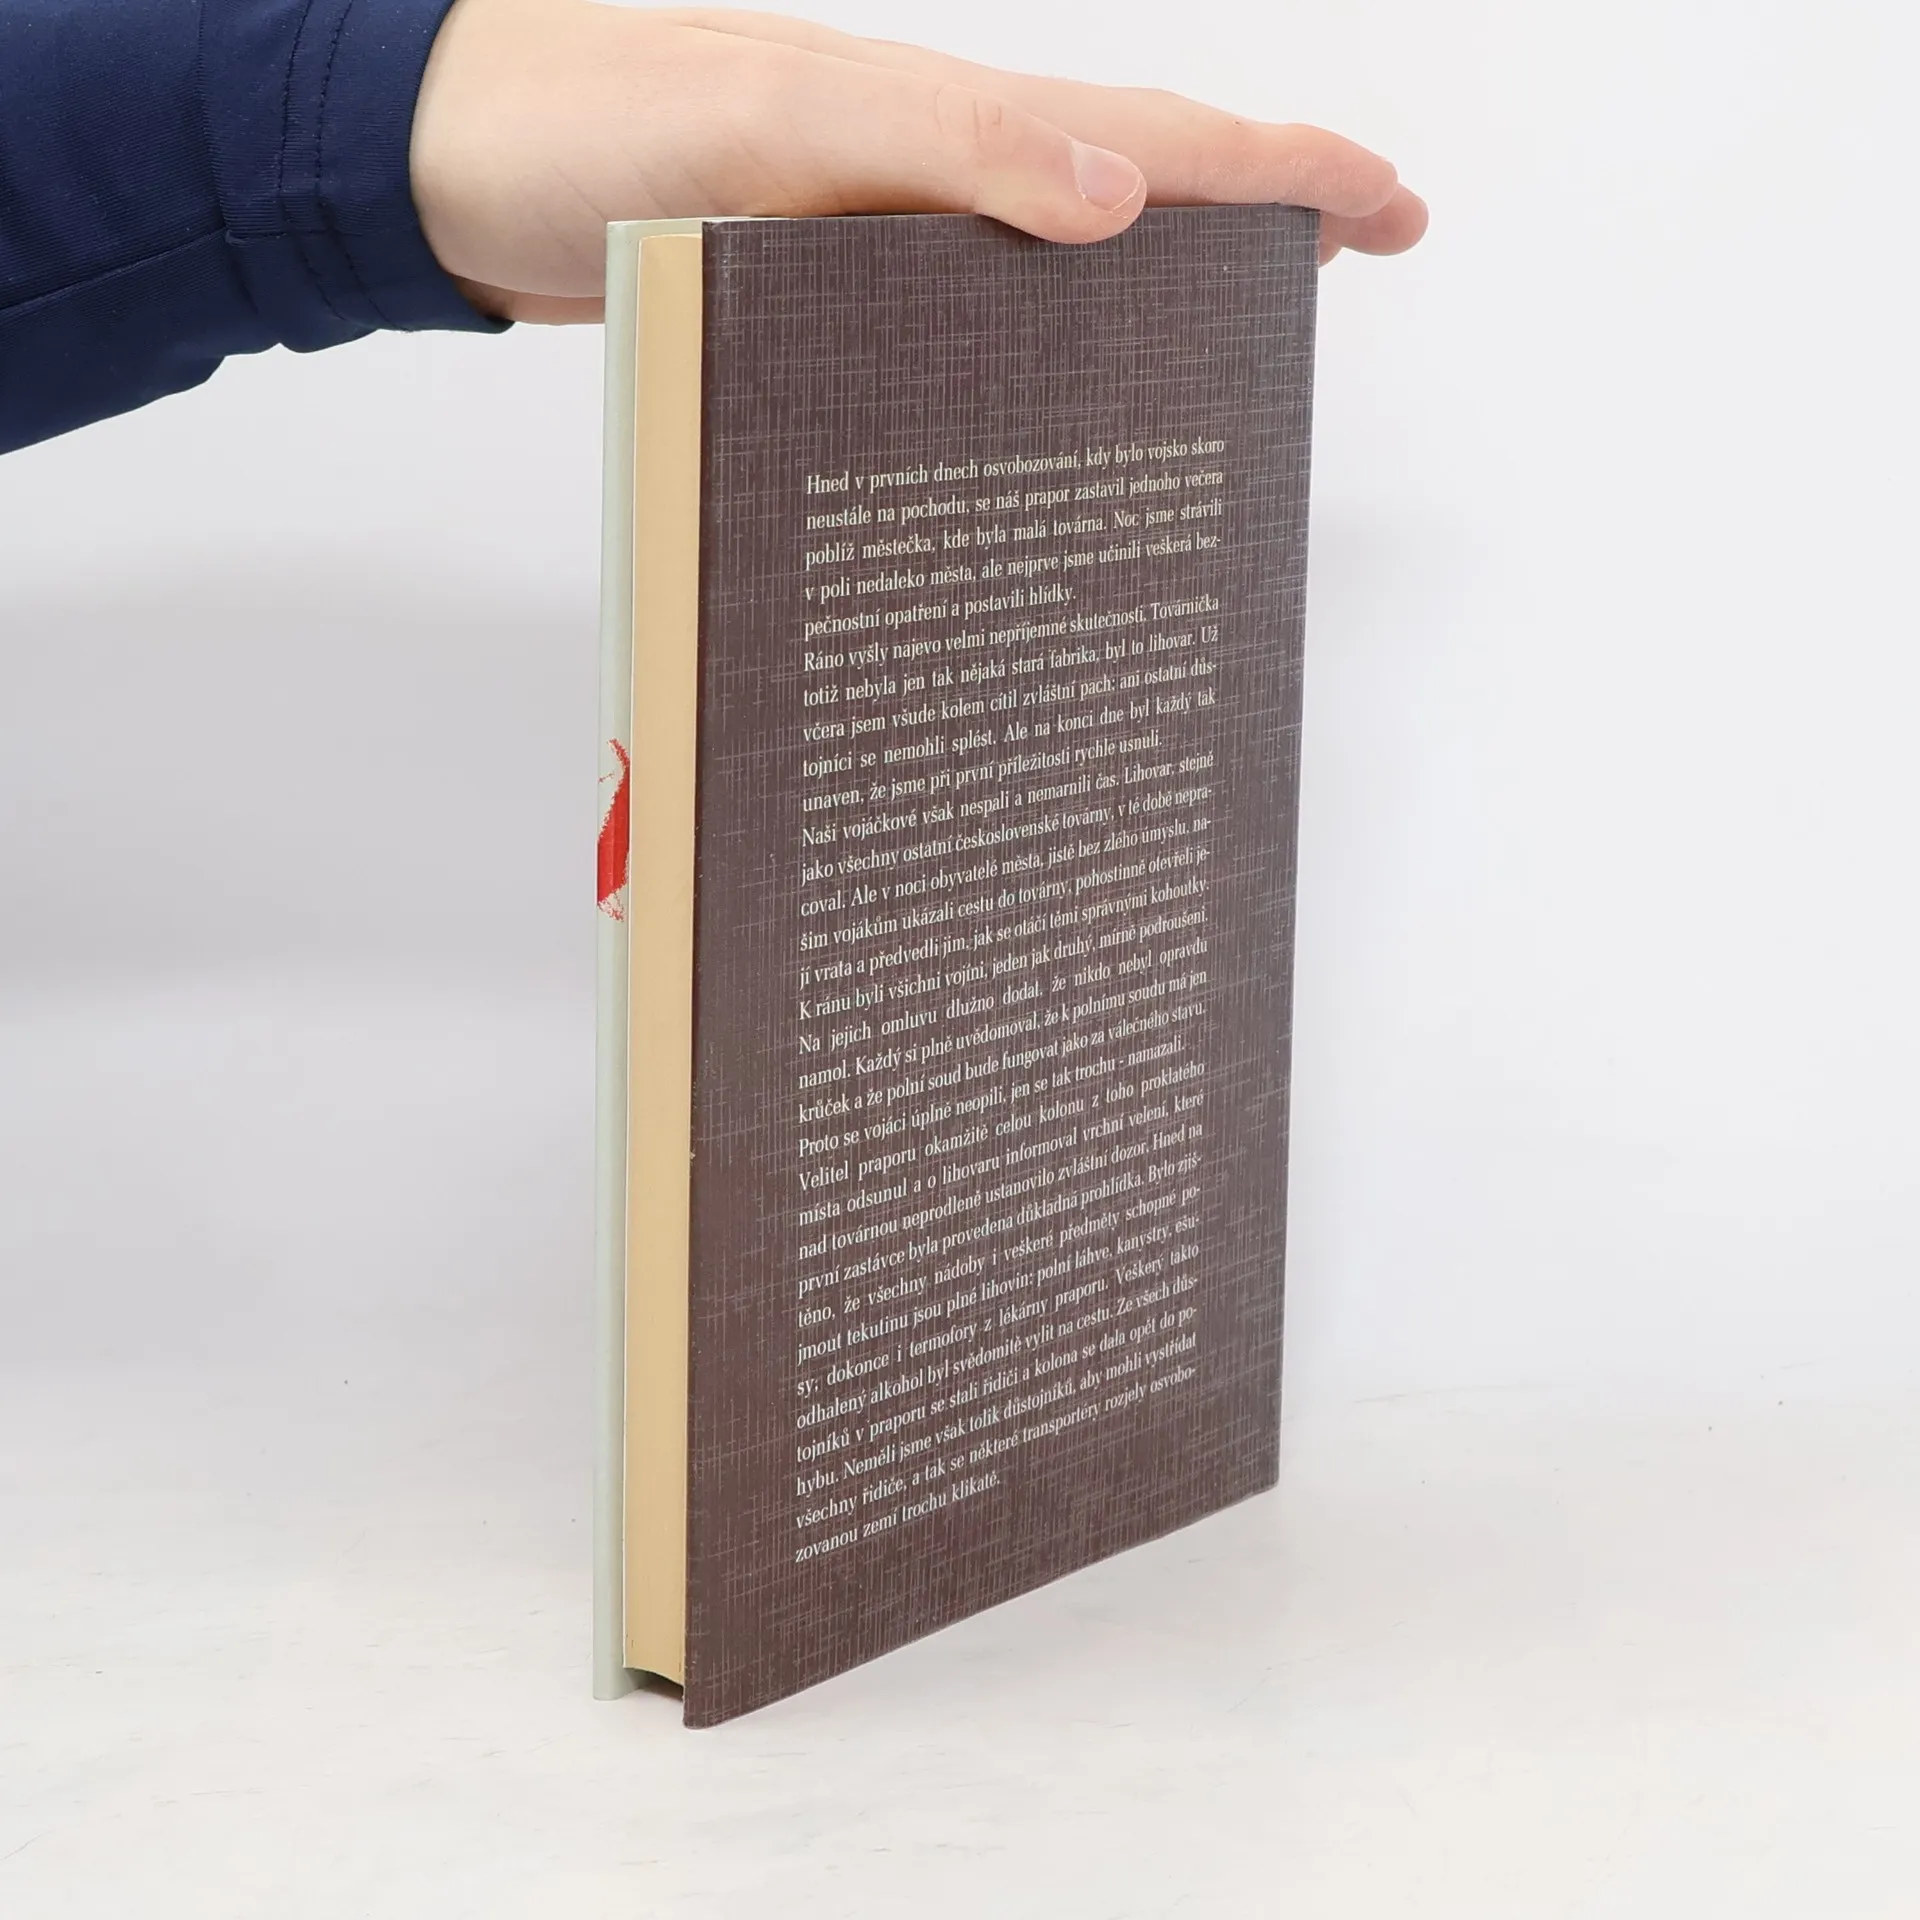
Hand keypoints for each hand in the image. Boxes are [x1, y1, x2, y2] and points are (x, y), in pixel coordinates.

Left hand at [411, 2, 1427, 321]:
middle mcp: (928, 188)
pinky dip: (1025, 363)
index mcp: (946, 131)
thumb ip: (942, 147)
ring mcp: (873, 250)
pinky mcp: (811, 307)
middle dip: (1256, 229)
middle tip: (1355, 268)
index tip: (1392, 207)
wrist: (443, 164)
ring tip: (1228, 355)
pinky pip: (956, 334)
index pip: (1157, 141)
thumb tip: (1120, 200)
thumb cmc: (587, 125)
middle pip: (1132, 200)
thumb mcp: (774, 122)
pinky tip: (1033, 412)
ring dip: (1151, 302)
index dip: (1285, 171)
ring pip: (1052, 275)